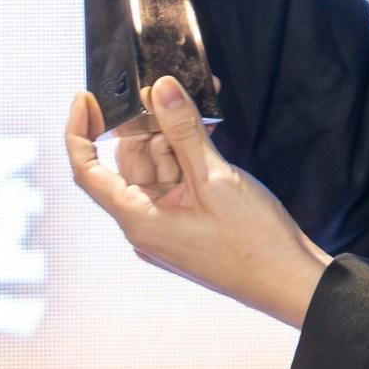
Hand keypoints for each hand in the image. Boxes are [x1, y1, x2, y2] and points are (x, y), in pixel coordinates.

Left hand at [66, 76, 330, 328]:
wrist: (289, 281)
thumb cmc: (252, 241)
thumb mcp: (215, 178)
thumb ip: (183, 131)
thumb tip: (159, 88)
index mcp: (138, 220)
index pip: (87, 171)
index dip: (79, 132)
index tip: (85, 97)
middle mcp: (146, 224)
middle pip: (129, 162)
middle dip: (147, 124)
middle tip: (169, 88)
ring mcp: (169, 224)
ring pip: (158, 167)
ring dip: (174, 135)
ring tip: (199, 104)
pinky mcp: (191, 222)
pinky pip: (179, 179)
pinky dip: (189, 154)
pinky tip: (208, 131)